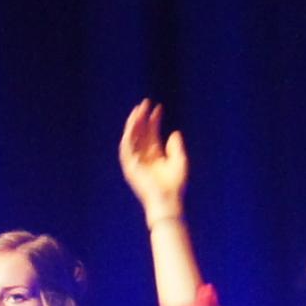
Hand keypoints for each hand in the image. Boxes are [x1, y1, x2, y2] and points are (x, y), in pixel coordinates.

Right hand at [116, 100, 186, 214]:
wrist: (167, 202)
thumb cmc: (175, 186)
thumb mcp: (180, 162)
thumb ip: (176, 147)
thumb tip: (174, 133)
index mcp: (155, 155)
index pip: (152, 133)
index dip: (154, 120)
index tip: (158, 108)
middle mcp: (144, 156)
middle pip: (140, 133)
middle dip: (142, 118)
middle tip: (145, 103)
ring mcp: (136, 161)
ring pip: (131, 138)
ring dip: (133, 124)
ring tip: (137, 111)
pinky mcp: (130, 168)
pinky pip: (126, 149)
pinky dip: (128, 137)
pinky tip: (132, 126)